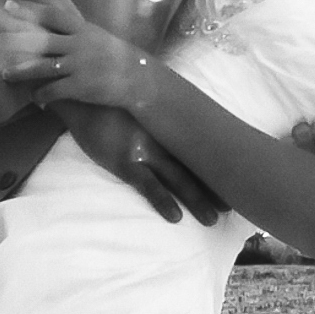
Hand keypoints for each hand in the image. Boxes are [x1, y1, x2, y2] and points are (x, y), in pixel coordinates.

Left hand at [0, 0, 144, 109]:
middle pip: (39, 41)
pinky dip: (41, 95)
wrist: (136, 79)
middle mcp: (78, 44)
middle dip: (13, 41)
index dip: (27, 10)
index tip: (6, 5)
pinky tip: (34, 99)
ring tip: (4, 74)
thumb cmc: (113, 56)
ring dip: (20, 72)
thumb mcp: (95, 36)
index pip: (50, 15)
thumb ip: (73, 31)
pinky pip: (53, 91)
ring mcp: (79, 66)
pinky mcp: (81, 87)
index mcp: (81, 29)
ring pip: (42, 68)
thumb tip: (50, 21)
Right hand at [56, 103, 223, 226]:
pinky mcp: (124, 160)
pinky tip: (176, 217)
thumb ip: (158, 114)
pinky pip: (148, 185)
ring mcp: (144, 149)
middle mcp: (162, 136)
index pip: (197, 147)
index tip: (233, 179)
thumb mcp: (140, 102)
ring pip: (178, 179)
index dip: (214, 165)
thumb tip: (175, 123)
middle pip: (194, 165)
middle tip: (231, 207)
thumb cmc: (108, 98)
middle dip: (213, 188)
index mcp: (167, 123)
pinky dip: (163, 201)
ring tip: (212, 219)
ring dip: (196, 200)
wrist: (80, 94)